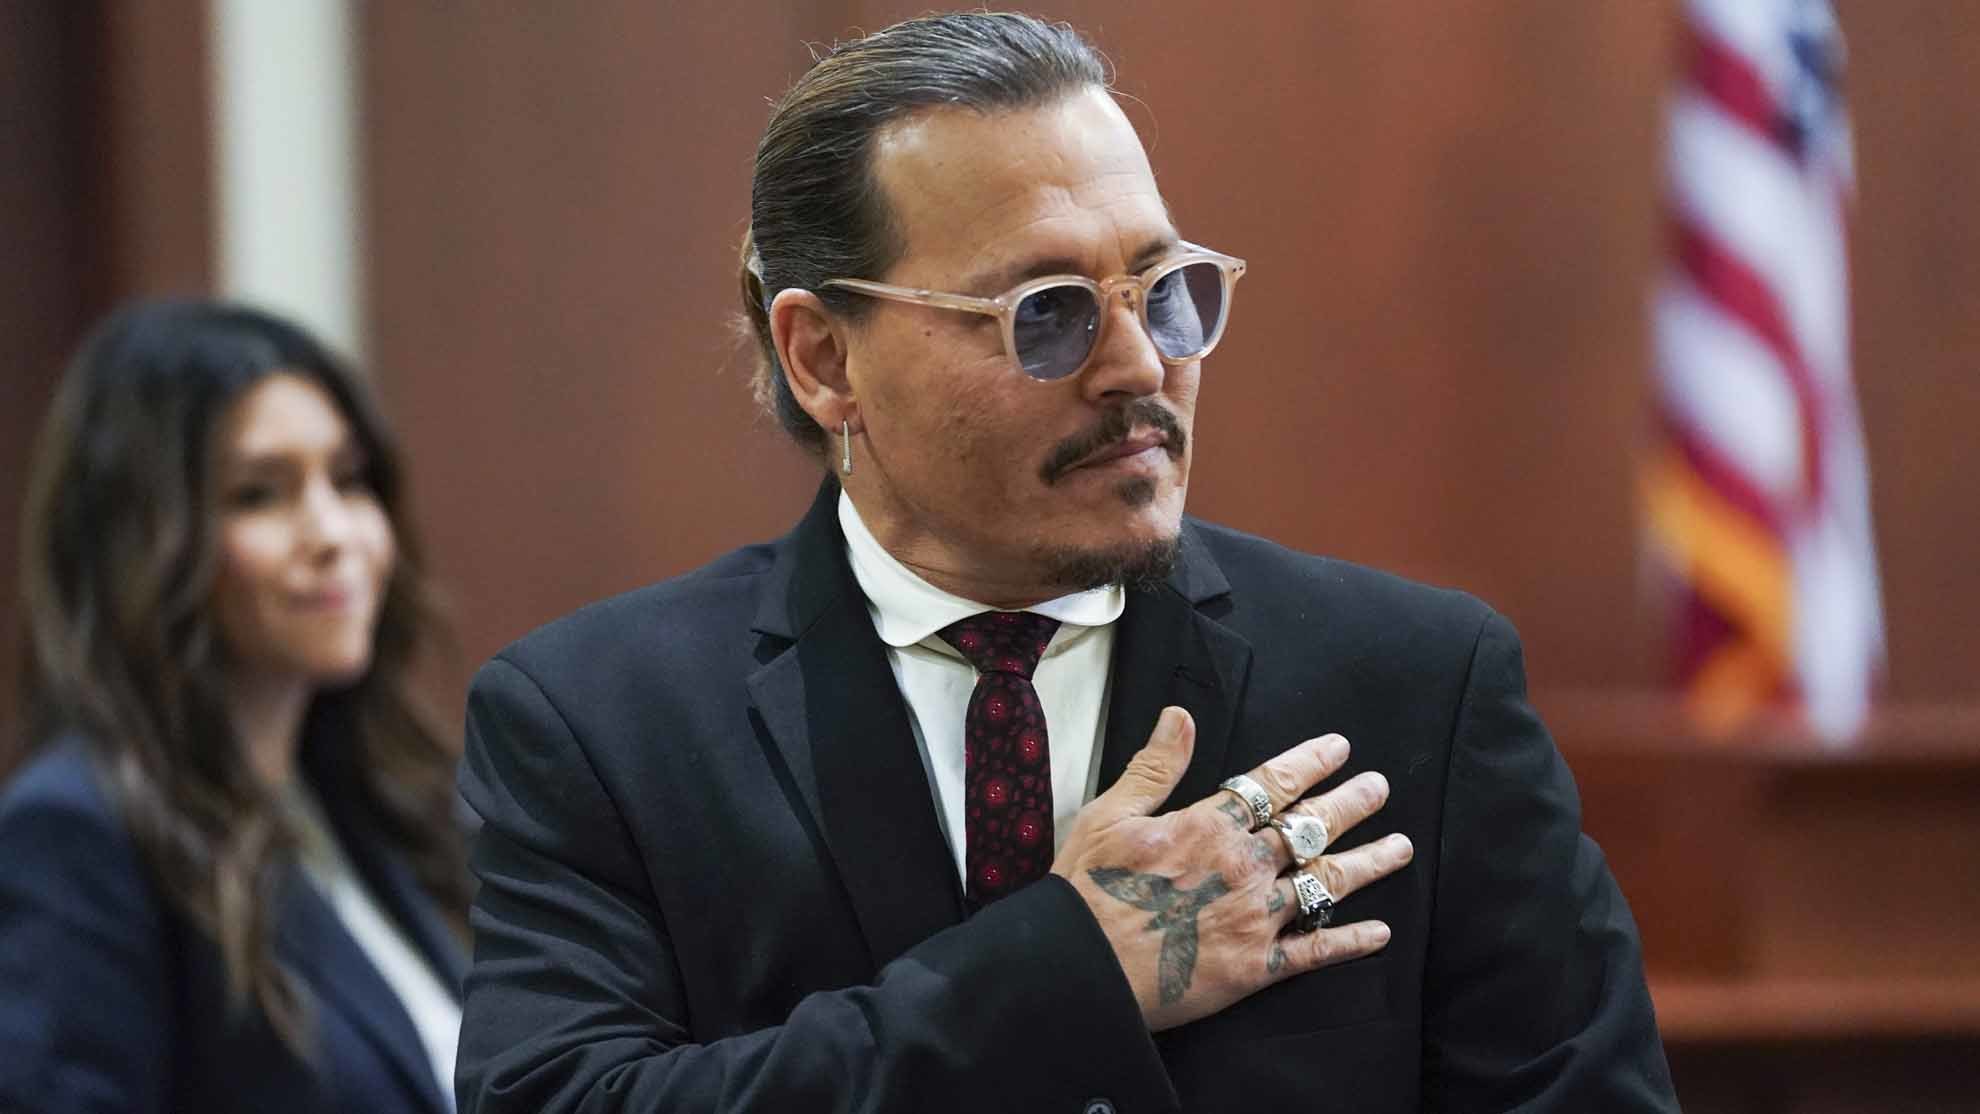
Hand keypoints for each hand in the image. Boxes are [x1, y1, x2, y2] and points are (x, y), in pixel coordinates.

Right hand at [1052, 706, 1412, 1030]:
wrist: (1081, 967)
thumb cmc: (1086, 890)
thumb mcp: (1109, 813)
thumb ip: (1155, 766)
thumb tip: (1182, 715)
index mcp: (1208, 826)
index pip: (1271, 785)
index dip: (1308, 763)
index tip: (1339, 749)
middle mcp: (1243, 866)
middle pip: (1310, 827)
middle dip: (1350, 804)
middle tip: (1379, 787)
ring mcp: (1255, 917)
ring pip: (1325, 884)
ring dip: (1367, 863)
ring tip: (1400, 847)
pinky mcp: (1256, 966)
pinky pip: (1315, 951)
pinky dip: (1351, 940)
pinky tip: (1381, 932)